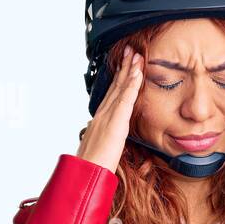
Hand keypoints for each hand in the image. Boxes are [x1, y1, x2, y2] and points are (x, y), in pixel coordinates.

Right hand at [77, 44, 143, 173]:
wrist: (87, 173)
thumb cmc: (94, 163)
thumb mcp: (101, 145)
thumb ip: (104, 135)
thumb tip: (102, 132)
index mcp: (101, 118)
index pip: (113, 93)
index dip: (120, 77)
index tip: (127, 64)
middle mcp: (103, 113)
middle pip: (116, 86)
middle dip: (125, 67)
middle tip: (131, 50)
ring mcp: (108, 116)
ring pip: (121, 88)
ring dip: (130, 70)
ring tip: (137, 55)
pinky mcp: (115, 122)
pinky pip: (125, 100)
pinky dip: (131, 86)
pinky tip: (137, 74)